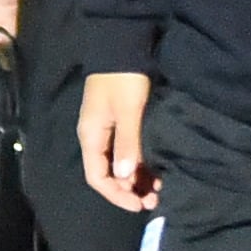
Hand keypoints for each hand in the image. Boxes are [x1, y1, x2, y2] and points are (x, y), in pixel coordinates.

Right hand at [78, 72, 158, 211]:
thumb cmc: (124, 78)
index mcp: (91, 136)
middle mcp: (96, 137)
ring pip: (120, 165)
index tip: (138, 204)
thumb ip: (127, 143)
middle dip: (130, 190)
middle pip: (109, 174)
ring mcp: (108, 131)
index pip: (97, 177)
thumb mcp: (129, 111)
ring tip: (159, 190)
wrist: (122, 46)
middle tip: (154, 201)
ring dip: (137, 179)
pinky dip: (141, 164)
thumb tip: (125, 176)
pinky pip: (128, 152)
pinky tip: (157, 171)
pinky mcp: (120, 123)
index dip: (116, 195)